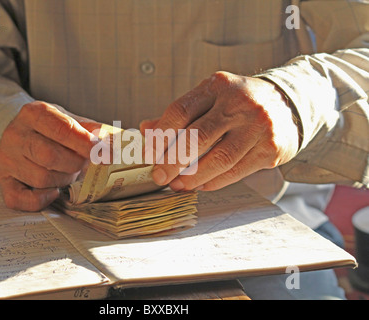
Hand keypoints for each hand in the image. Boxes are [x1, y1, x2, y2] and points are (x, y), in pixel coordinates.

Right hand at [0, 101, 100, 210]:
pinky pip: (19, 198)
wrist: (26, 133)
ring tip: (67, 171)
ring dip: (63, 179)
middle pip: (49, 156)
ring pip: (40, 178)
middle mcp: (14, 133)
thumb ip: (98, 132)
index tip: (105, 154)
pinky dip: (40, 199)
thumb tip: (122, 145)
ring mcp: (6, 158)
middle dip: (74, 164)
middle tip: (82, 163)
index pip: (62, 130)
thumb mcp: (76, 122)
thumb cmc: (55, 130)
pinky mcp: (3, 180)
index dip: (86, 145)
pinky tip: (53, 191)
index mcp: (34, 113)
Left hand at [141, 71, 300, 191]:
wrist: (287, 102)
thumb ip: (180, 114)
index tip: (149, 155)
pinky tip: (201, 184)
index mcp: (217, 86)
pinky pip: (236, 171)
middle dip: (172, 162)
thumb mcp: (210, 98)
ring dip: (193, 177)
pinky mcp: (270, 148)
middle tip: (159, 176)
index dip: (160, 136)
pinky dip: (214, 182)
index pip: (180, 111)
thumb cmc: (238, 103)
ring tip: (178, 185)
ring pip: (218, 159)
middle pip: (196, 137)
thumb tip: (147, 129)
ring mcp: (257, 126)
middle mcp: (238, 103)